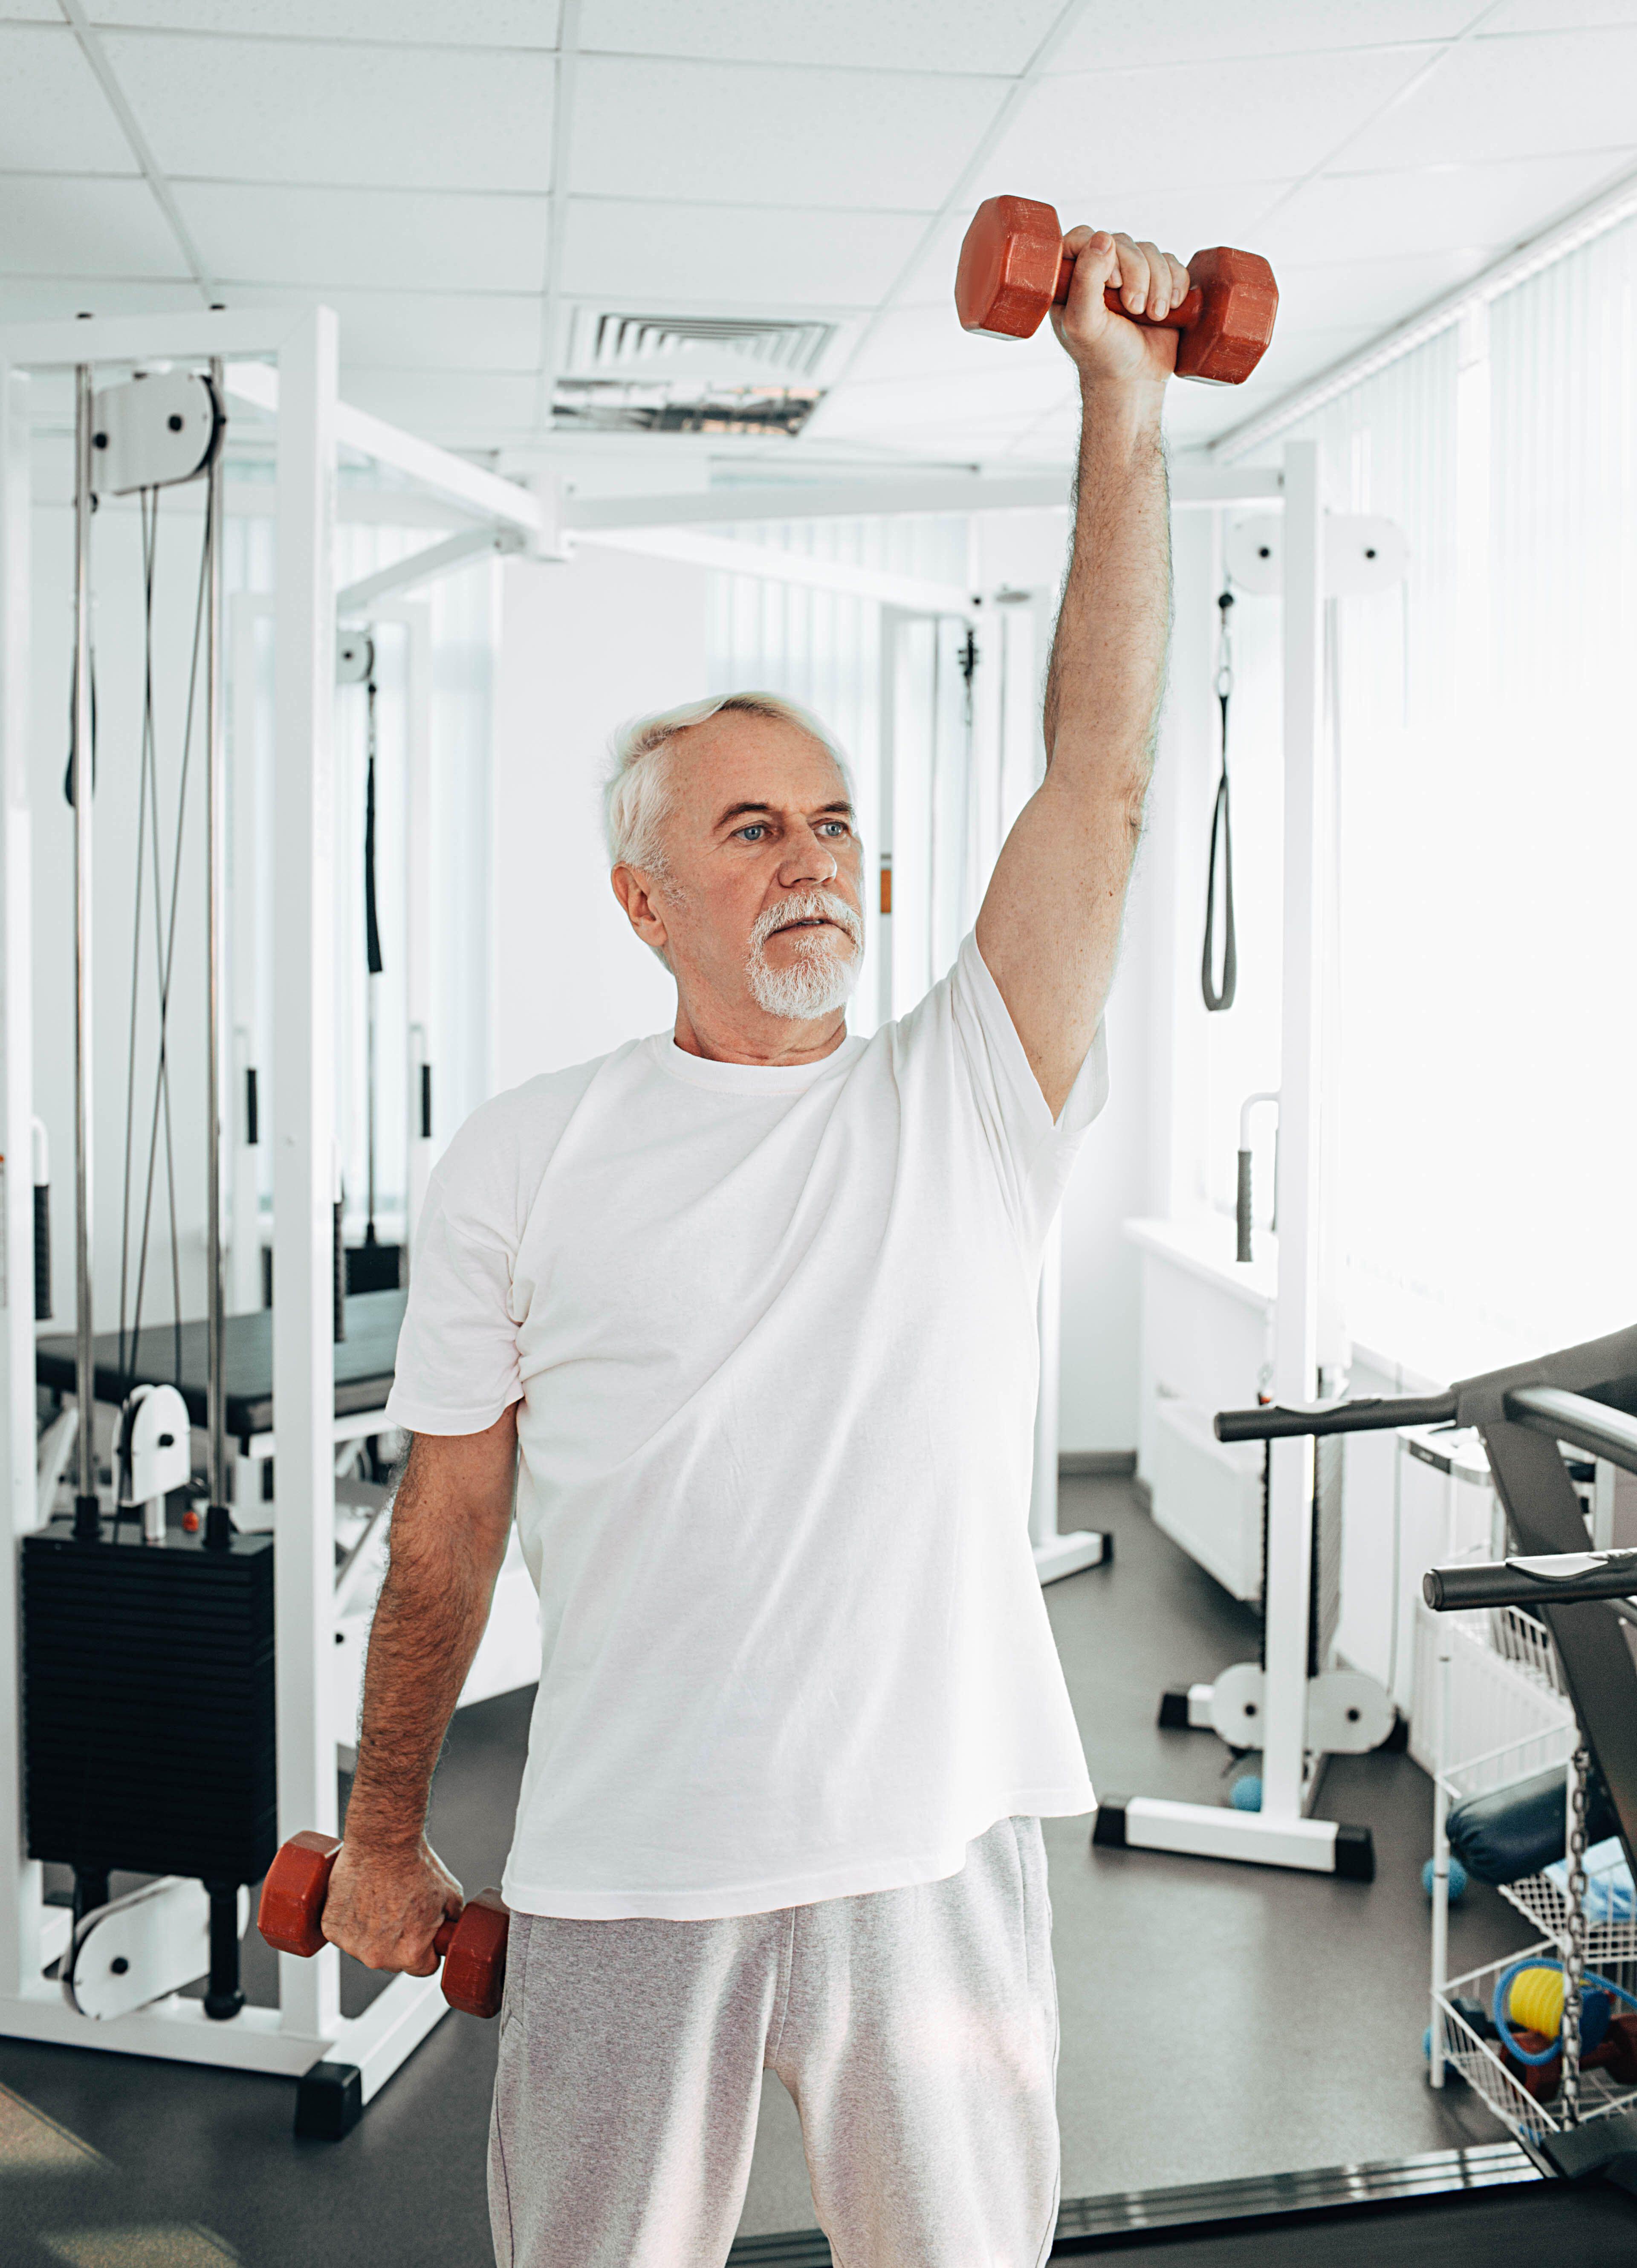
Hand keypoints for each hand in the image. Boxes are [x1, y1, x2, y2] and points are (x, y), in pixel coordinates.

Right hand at [320, 1832, 463, 1975]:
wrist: (383, 1840)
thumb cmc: (416, 1864)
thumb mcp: (452, 1895)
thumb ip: (452, 1921)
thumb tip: (452, 1930)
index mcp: (410, 1954)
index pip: (423, 1967)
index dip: (428, 1949)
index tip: (423, 1932)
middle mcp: (378, 1956)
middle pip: (394, 1960)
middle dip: (400, 1941)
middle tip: (401, 1908)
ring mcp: (351, 1944)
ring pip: (367, 1948)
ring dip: (373, 1933)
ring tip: (380, 1900)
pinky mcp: (331, 1928)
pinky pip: (345, 1933)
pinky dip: (351, 1921)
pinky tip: (361, 1898)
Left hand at [1052, 229, 1190, 386]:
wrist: (1135, 382)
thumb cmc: (1103, 356)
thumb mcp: (1084, 322)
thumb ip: (1086, 279)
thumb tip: (1103, 238)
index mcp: (1071, 278)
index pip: (1083, 237)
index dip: (1101, 252)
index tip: (1111, 284)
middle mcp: (1100, 271)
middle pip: (1122, 241)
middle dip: (1136, 274)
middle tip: (1134, 308)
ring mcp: (1130, 275)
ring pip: (1150, 250)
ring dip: (1158, 283)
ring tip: (1153, 315)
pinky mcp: (1158, 281)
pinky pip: (1172, 262)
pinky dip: (1176, 283)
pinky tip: (1170, 308)